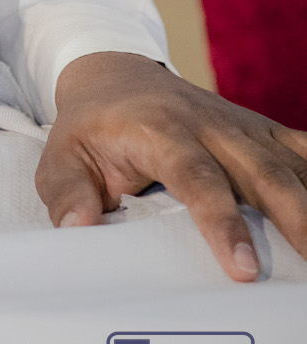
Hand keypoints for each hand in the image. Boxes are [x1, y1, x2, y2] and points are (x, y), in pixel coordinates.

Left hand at [38, 51, 306, 280]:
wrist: (117, 75)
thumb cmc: (91, 126)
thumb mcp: (61, 153)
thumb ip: (65, 191)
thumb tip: (79, 227)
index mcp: (162, 131)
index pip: (198, 178)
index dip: (223, 222)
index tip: (244, 269)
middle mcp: (212, 126)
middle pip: (264, 173)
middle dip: (296, 221)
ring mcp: (245, 128)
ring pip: (293, 165)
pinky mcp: (264, 134)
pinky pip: (305, 153)